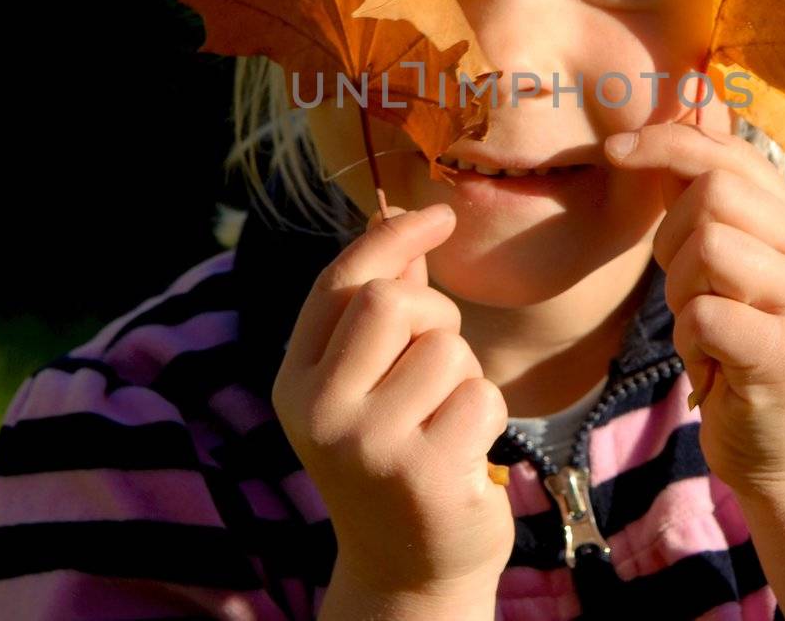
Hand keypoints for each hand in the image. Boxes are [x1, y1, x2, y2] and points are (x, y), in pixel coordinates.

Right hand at [271, 203, 514, 597]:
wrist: (409, 571)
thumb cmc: (396, 456)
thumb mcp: (369, 383)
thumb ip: (378, 306)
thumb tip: (396, 217)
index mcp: (296, 382)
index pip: (341, 282)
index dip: (393, 237)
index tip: (437, 214)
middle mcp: (320, 413)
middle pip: (390, 303)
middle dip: (436, 315)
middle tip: (441, 362)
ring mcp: (369, 447)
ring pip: (447, 350)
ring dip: (467, 376)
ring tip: (447, 421)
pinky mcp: (425, 475)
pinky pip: (482, 397)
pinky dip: (488, 416)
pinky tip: (465, 455)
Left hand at [604, 121, 784, 496]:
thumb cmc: (744, 353)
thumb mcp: (730, 268)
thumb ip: (709, 198)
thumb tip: (679, 114)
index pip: (730, 153)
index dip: (665, 142)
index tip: (614, 152)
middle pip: (714, 191)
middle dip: (671, 238)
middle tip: (685, 292)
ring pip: (709, 245)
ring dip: (681, 292)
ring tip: (703, 331)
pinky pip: (705, 314)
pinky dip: (690, 341)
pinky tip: (712, 367)